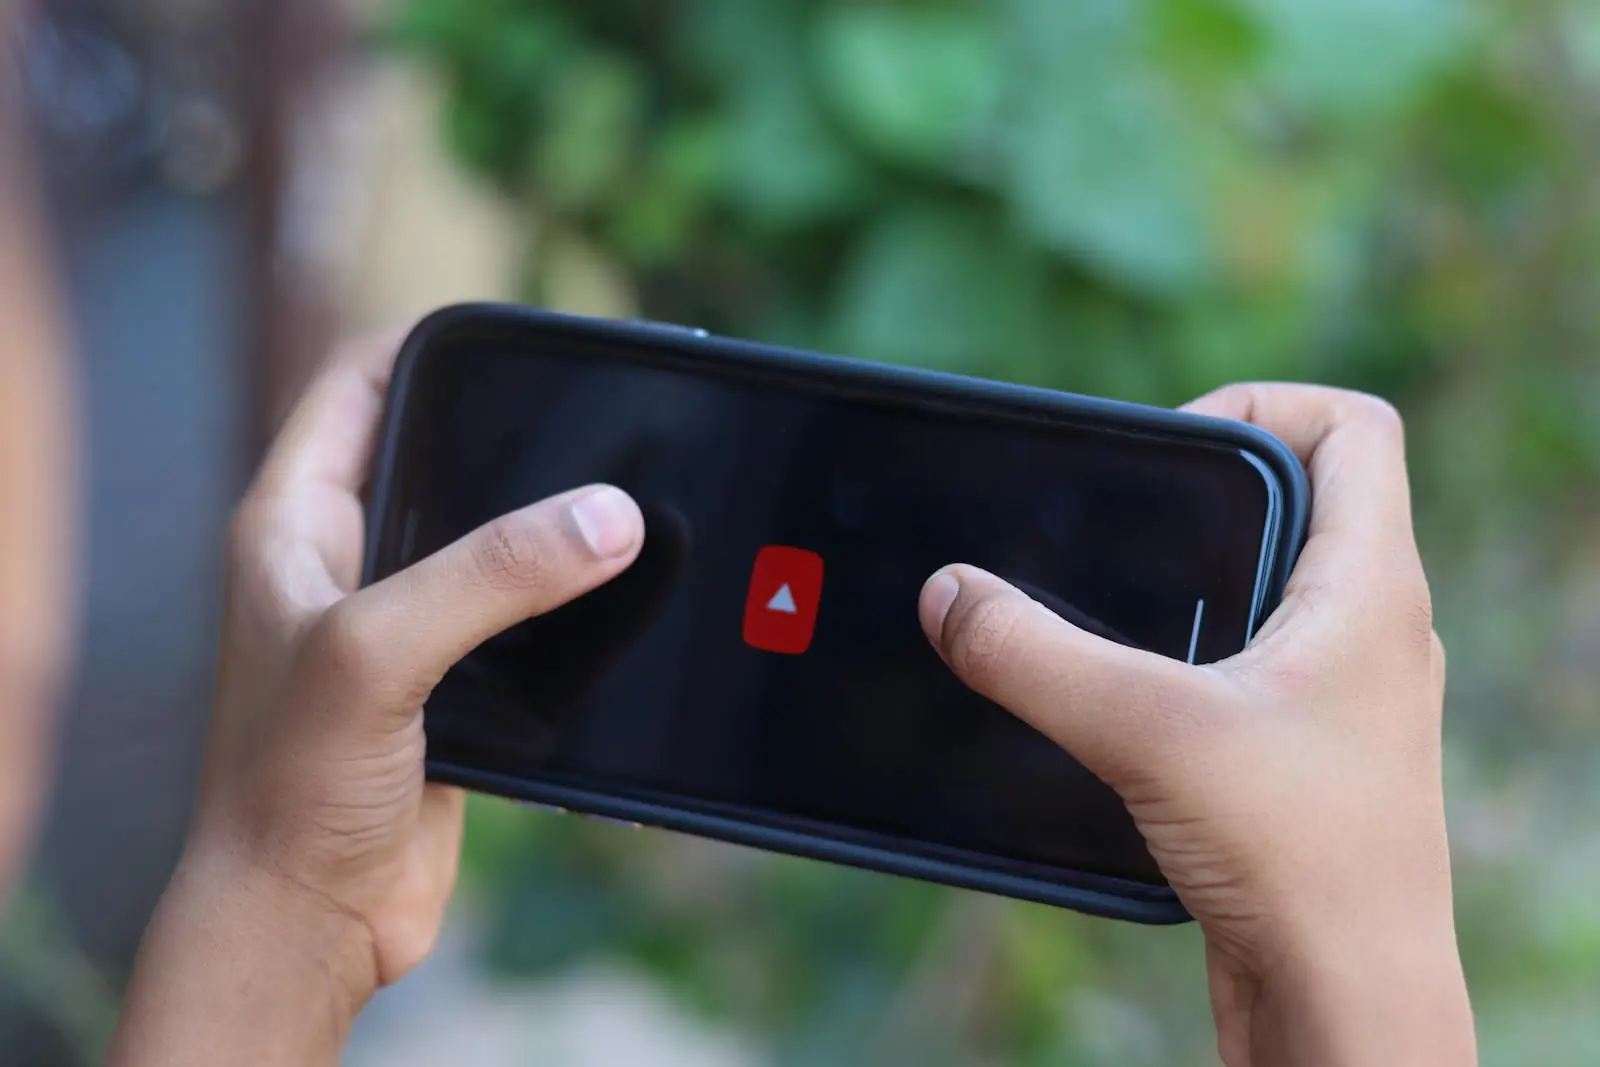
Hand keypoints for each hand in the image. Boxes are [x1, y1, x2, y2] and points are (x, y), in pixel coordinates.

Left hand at [108, 334, 645, 1066]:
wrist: (308, 919)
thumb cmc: (290, 788)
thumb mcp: (380, 655)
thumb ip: (491, 577)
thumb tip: (607, 517)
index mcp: (293, 525)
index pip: (354, 386)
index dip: (424, 344)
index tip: (513, 333)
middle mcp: (344, 563)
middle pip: (437, 455)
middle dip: (512, 432)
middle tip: (596, 414)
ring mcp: (400, 626)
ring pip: (487, 540)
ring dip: (547, 523)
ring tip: (624, 496)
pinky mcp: (450, 687)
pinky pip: (517, 617)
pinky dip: (564, 602)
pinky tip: (617, 597)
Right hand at [919, 385, 1474, 1066]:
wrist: (1348, 1003)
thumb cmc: (1303, 864)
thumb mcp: (1145, 732)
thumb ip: (1032, 654)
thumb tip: (948, 594)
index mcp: (1369, 587)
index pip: (1355, 425)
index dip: (1261, 403)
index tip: (1171, 451)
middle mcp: (1369, 630)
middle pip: (1299, 500)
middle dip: (1199, 500)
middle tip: (1118, 531)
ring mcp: (1342, 697)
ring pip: (1271, 590)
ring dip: (1190, 586)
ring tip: (1110, 614)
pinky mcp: (1305, 757)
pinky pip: (1250, 667)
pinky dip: (1189, 660)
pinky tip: (1124, 705)